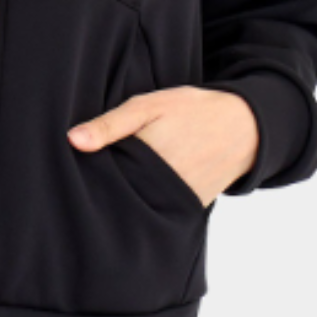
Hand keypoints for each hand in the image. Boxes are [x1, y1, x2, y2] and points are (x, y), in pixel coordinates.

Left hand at [66, 86, 258, 207]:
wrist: (244, 127)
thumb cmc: (192, 110)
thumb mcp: (148, 106)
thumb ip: (110, 124)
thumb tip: (72, 140)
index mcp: (145, 161)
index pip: (103, 176)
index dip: (88, 173)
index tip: (71, 171)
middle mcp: (161, 188)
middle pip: (119, 195)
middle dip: (104, 188)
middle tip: (86, 180)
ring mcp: (176, 203)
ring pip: (137, 206)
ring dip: (125, 198)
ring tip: (114, 185)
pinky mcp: (188, 210)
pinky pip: (159, 211)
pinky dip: (146, 203)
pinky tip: (137, 192)